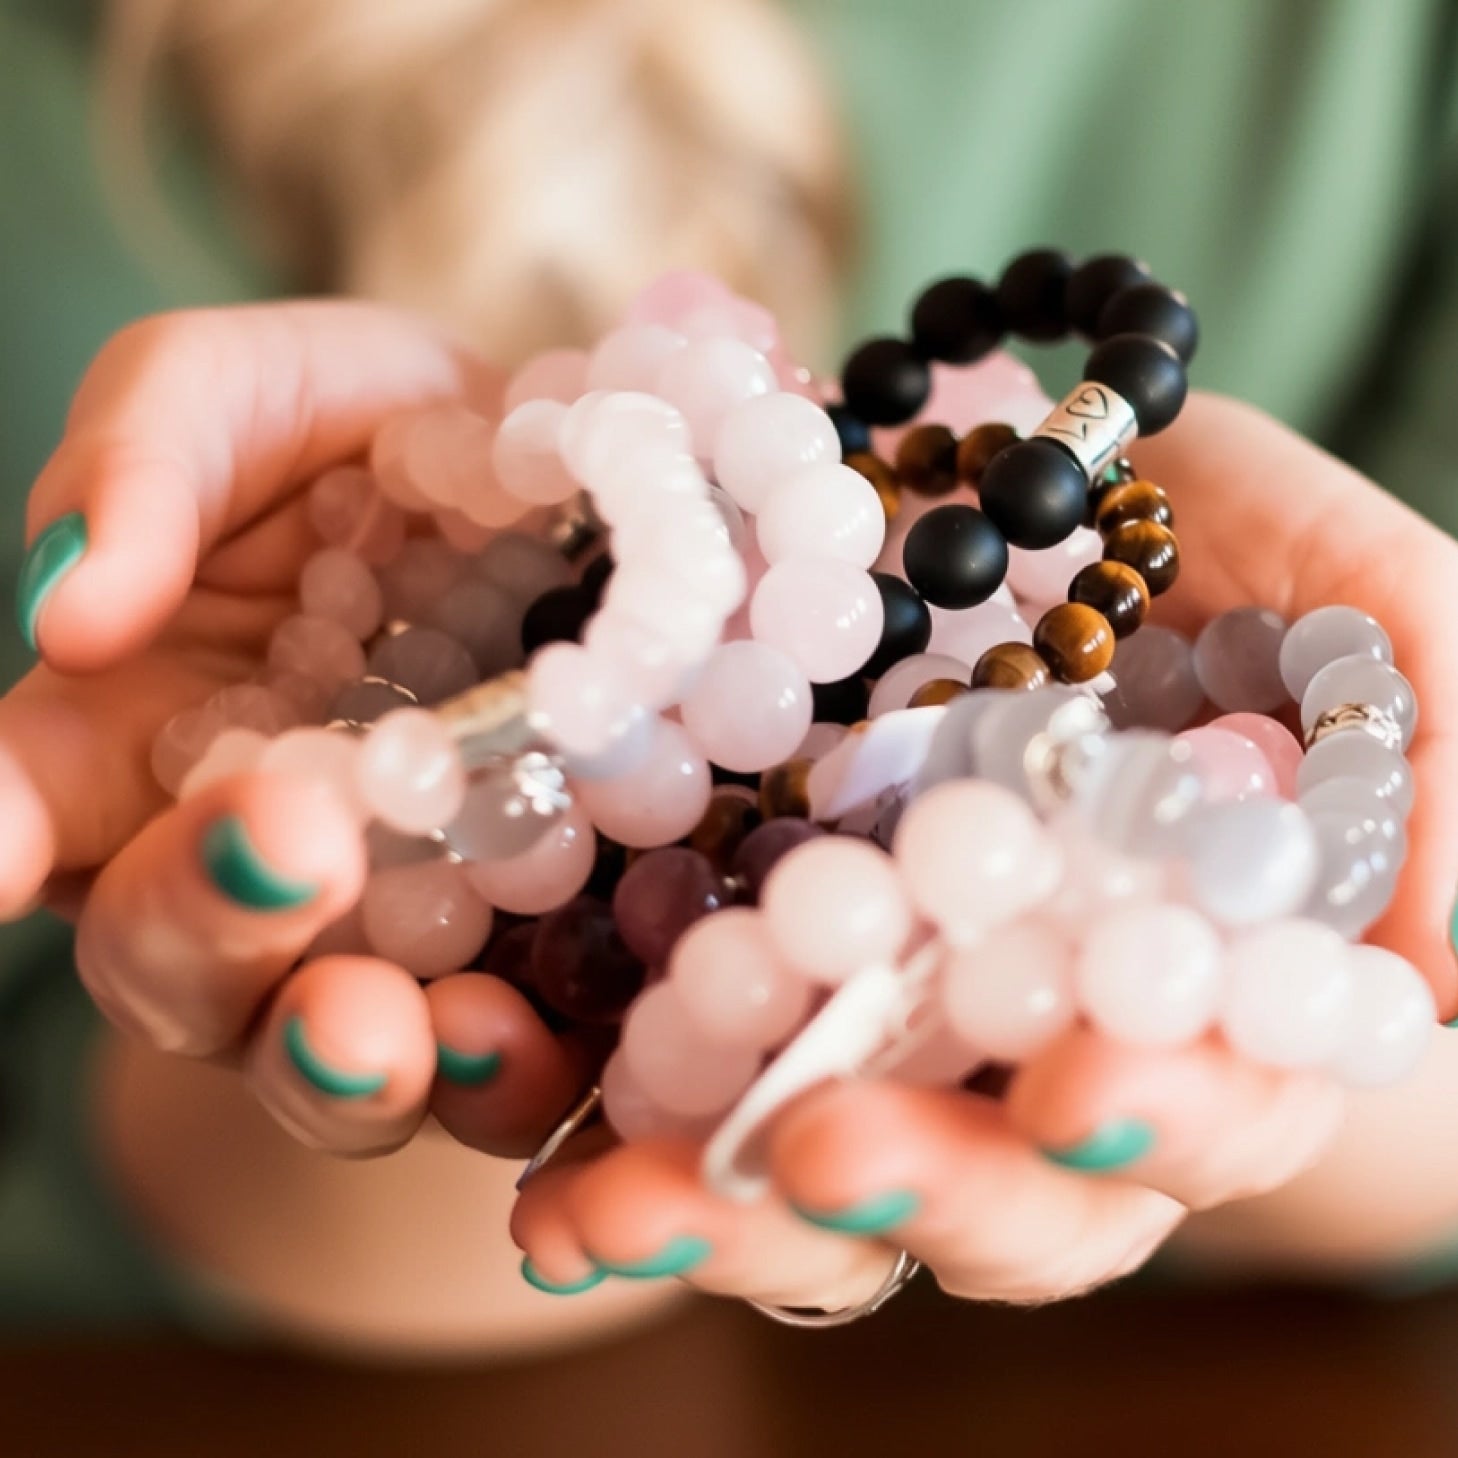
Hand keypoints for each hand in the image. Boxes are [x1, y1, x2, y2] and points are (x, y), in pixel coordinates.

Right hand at [4, 302, 585, 1157]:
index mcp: (126, 735)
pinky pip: (493, 1060)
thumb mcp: (249, 395)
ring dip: (340, 1058)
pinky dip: (497, 1073)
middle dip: (216, 921)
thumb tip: (68, 607)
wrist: (573, 488)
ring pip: (315, 1047)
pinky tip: (515, 1039)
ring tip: (388, 1033)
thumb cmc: (373, 435)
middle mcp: (235, 862)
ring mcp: (378, 928)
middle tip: (296, 847)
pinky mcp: (515, 963)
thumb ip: (140, 464)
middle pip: (171, 953)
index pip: (21, 807)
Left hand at [509, 392, 1457, 1307]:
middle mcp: (1046, 1037)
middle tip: (820, 1152)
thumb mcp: (1363, 606)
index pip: (1207, 1104)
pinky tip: (542, 1160)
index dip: (1157, 1116)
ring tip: (607, 1212)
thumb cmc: (1242, 554)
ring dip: (726, 1207)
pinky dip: (620, 1120)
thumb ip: (1428, 754)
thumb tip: (1444, 964)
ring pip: (829, 1166)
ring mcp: (900, 1010)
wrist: (1053, 497)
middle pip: (1004, 1185)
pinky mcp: (767, 957)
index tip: (1076, 1086)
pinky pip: (694, 1068)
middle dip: (919, 1186)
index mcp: (1208, 989)